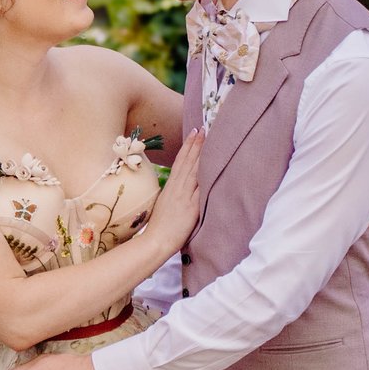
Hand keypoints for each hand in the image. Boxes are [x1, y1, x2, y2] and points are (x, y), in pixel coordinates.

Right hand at [136, 128, 201, 262]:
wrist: (156, 241)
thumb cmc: (158, 228)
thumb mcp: (163, 205)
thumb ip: (172, 195)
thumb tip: (178, 189)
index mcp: (170, 187)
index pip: (180, 162)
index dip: (187, 147)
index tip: (193, 133)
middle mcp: (177, 188)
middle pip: (188, 162)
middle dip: (195, 144)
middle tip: (202, 128)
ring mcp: (184, 196)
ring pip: (194, 169)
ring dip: (201, 153)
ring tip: (207, 138)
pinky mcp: (191, 206)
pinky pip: (200, 187)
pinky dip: (206, 174)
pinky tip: (212, 163)